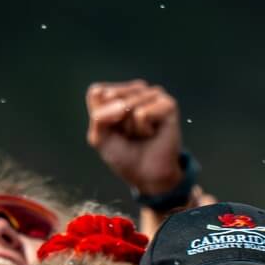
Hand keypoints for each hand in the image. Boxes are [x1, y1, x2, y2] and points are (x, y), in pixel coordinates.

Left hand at [85, 80, 185, 198]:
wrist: (146, 175)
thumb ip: (99, 117)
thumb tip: (123, 106)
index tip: (112, 130)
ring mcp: (153, 94)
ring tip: (141, 135)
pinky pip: (142, 114)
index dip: (99, 116)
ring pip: (127, 105)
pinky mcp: (168, 104)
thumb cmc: (123, 155)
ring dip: (130, 128)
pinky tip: (152, 134)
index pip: (97, 92)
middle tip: (128, 134)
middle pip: (111, 96)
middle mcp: (136, 89)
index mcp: (118, 92)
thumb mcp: (99, 137)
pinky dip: (143, 130)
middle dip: (115, 121)